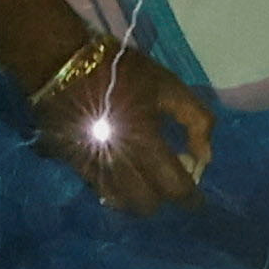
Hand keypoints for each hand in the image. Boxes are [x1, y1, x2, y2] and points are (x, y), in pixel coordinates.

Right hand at [49, 39, 217, 215]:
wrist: (63, 64)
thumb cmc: (122, 72)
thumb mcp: (169, 86)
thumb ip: (197, 120)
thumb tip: (205, 157)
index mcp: (144, 143)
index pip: (173, 187)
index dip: (189, 197)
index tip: (196, 198)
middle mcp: (118, 163)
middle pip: (145, 204)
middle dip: (161, 198)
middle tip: (167, 182)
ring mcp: (93, 167)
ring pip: (119, 202)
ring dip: (136, 198)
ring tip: (145, 182)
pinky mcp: (74, 165)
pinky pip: (99, 190)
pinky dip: (115, 189)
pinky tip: (122, 174)